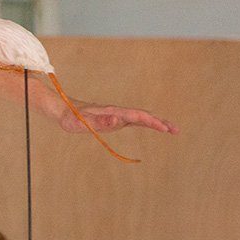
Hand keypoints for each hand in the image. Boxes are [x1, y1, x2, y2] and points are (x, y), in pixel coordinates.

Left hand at [60, 103, 178, 134]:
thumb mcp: (81, 123)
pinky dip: (148, 123)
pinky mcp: (116, 119)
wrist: (64, 109)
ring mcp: (118, 115)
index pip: (136, 116)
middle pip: (143, 115)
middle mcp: (117, 112)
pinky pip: (135, 120)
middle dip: (160, 122)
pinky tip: (155, 126)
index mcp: (112, 112)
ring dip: (157, 122)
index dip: (151, 121)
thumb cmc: (71, 118)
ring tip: (172, 129)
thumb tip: (117, 120)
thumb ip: (99, 122)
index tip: (164, 128)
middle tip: (176, 130)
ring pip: (141, 117)